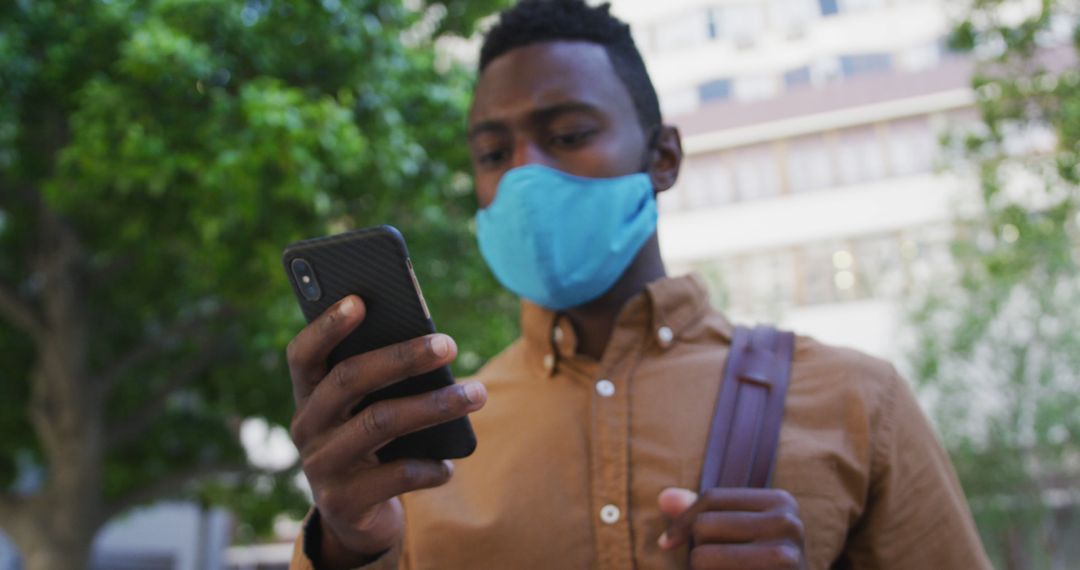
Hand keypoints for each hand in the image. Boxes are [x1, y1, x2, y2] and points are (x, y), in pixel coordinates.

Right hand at [287, 296, 486, 568]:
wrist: (358, 519)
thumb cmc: (374, 445)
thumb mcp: (370, 410)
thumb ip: (384, 380)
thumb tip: (433, 344)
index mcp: (308, 396)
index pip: (304, 355)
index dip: (326, 326)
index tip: (359, 300)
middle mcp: (306, 427)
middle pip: (349, 380)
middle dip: (402, 357)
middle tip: (448, 344)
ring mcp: (320, 466)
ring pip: (379, 422)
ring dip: (433, 406)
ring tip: (476, 394)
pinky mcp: (342, 502)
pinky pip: (395, 476)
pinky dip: (429, 467)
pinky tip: (450, 464)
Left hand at [657, 487, 805, 569]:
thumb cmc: (760, 565)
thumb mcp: (738, 532)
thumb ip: (703, 513)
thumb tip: (664, 497)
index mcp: (780, 501)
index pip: (711, 498)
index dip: (682, 521)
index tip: (667, 542)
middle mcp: (787, 524)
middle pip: (704, 526)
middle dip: (698, 550)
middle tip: (718, 565)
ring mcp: (784, 557)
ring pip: (702, 557)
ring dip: (703, 569)